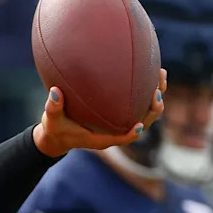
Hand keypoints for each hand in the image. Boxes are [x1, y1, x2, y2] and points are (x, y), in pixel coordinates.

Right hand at [32, 68, 167, 157]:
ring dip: (155, 97)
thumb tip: (55, 91)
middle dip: (153, 109)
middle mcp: (115, 132)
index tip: (140, 125)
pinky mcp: (119, 115)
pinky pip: (138, 105)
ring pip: (145, 113)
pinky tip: (148, 72)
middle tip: (157, 91)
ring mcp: (119, 123)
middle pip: (142, 124)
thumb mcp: (51, 120)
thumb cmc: (55, 129)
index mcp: (101, 139)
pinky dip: (145, 91)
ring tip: (161, 75)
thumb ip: (52, 107)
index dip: (132, 134)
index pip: (121, 140)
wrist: (58, 135)